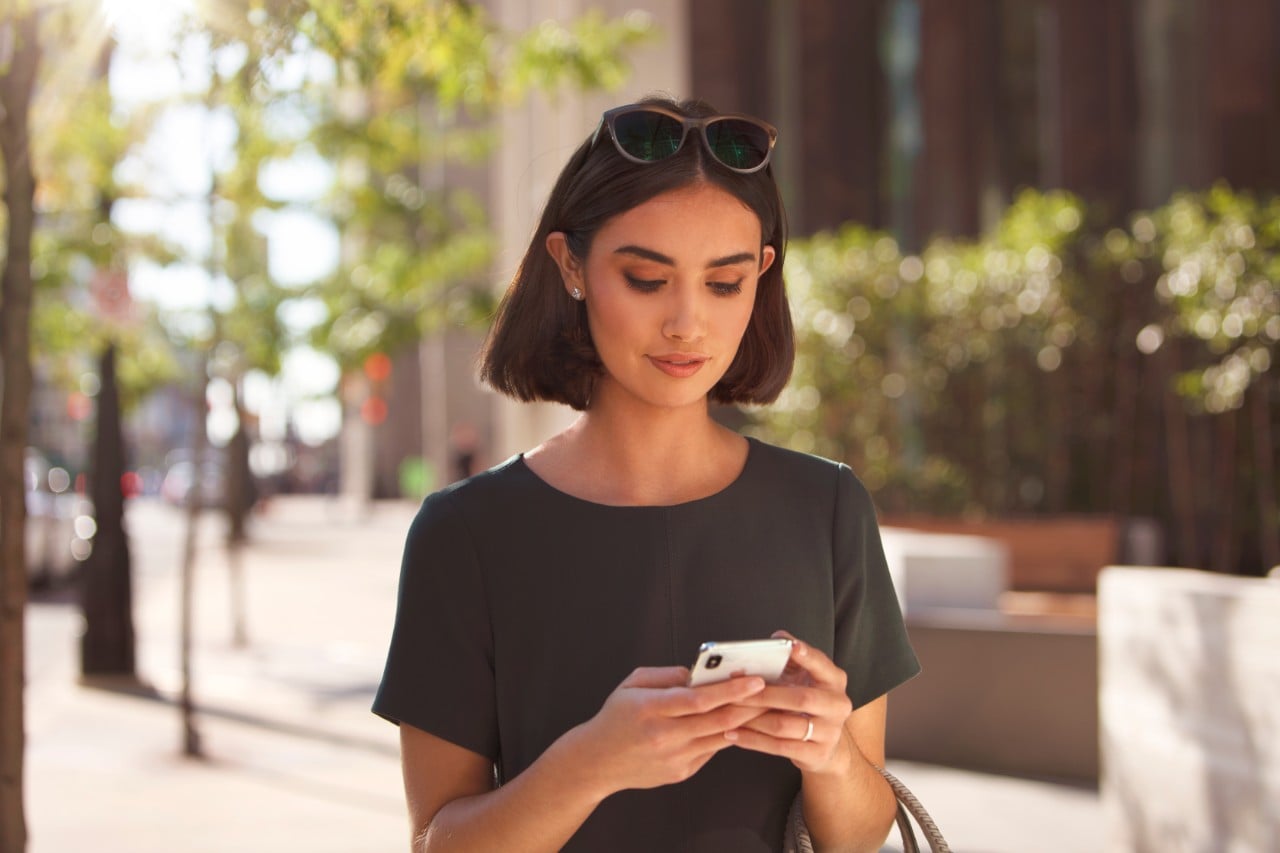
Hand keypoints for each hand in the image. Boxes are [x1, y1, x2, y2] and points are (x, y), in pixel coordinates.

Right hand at [570, 666, 769, 795]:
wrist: (597, 762)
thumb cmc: (615, 718)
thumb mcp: (632, 684)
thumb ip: (667, 676)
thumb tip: (699, 674)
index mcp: (651, 709)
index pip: (698, 700)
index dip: (729, 690)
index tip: (754, 680)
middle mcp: (665, 736)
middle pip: (716, 720)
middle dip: (748, 705)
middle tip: (772, 691)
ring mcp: (675, 758)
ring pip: (720, 737)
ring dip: (744, 721)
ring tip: (764, 705)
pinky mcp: (681, 772)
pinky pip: (711, 750)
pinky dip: (726, 735)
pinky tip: (738, 722)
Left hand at [724, 631, 854, 775]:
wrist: (826, 744)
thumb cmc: (807, 703)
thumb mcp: (804, 678)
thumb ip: (791, 659)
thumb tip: (776, 639)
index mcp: (835, 681)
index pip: (821, 664)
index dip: (806, 656)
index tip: (789, 646)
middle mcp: (838, 705)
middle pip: (800, 699)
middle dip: (764, 695)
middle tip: (736, 692)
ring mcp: (830, 732)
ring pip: (785, 725)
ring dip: (753, 719)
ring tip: (728, 712)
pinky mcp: (817, 754)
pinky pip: (779, 747)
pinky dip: (753, 740)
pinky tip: (733, 734)